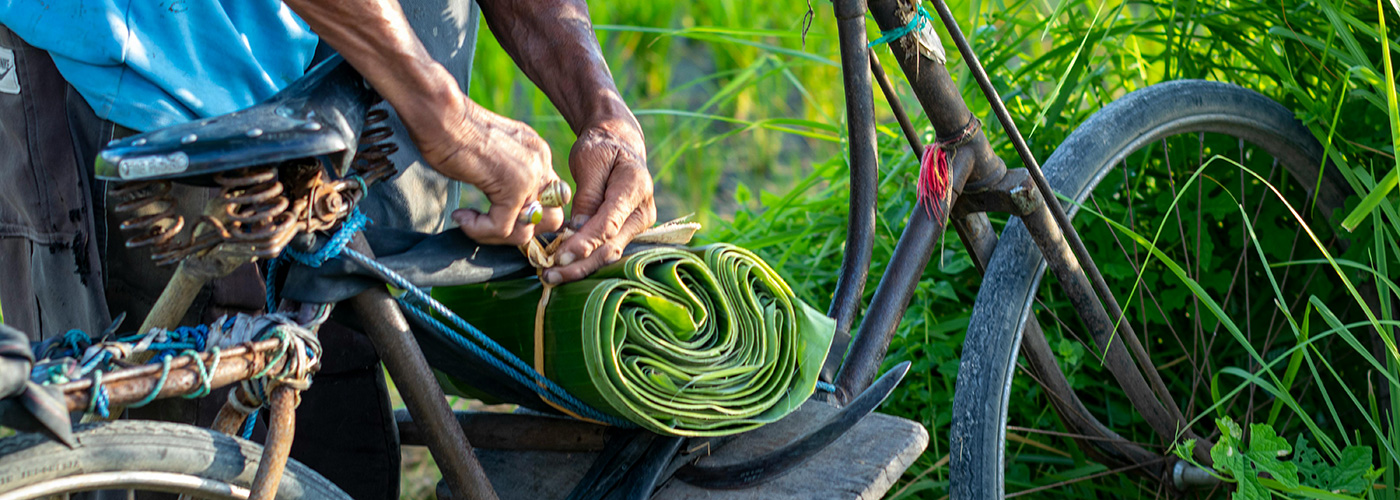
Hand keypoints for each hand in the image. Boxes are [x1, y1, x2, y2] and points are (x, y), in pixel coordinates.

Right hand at [416, 103, 566, 245]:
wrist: (440, 113)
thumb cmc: (452, 131)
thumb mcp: (491, 155)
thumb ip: (507, 177)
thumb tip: (504, 211)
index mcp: (537, 154)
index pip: (550, 200)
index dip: (526, 217)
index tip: (496, 216)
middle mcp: (540, 162)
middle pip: (552, 219)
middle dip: (521, 232)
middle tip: (490, 225)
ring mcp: (529, 174)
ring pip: (527, 231)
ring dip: (496, 236)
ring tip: (470, 222)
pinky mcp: (512, 186)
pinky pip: (501, 228)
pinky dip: (478, 230)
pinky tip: (461, 217)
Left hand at [545, 117, 654, 283]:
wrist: (619, 144)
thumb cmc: (602, 148)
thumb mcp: (590, 161)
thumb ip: (587, 195)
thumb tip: (577, 228)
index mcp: (635, 188)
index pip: (609, 224)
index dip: (585, 243)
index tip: (560, 256)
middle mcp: (643, 211)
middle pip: (611, 247)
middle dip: (580, 264)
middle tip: (549, 275)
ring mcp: (638, 224)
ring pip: (608, 254)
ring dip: (580, 267)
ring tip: (551, 276)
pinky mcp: (628, 231)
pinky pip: (605, 249)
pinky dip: (584, 259)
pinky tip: (562, 267)